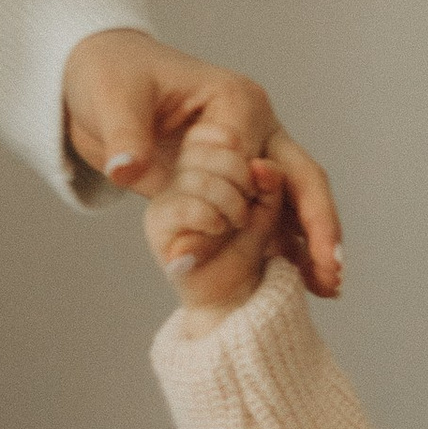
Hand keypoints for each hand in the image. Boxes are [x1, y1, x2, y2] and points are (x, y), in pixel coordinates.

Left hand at [64, 27, 342, 299]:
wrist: (106, 78)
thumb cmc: (112, 77)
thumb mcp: (111, 100)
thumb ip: (123, 137)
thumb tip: (126, 169)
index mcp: (234, 100)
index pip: (251, 158)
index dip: (238, 199)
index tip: (220, 235)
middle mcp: (256, 126)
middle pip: (301, 178)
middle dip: (318, 226)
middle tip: (331, 273)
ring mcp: (254, 155)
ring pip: (296, 203)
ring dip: (313, 245)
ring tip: (327, 289)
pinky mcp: (240, 182)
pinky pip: (274, 218)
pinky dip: (290, 249)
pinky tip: (306, 283)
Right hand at [145, 128, 276, 316]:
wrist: (232, 295)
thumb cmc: (245, 247)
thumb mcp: (266, 208)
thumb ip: (269, 183)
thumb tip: (263, 166)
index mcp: (200, 164)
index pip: (205, 133)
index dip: (232, 146)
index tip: (252, 177)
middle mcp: (177, 176)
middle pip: (202, 150)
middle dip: (238, 175)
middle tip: (248, 204)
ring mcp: (165, 198)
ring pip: (195, 177)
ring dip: (228, 201)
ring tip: (236, 221)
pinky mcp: (158, 224)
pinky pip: (183, 205)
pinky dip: (210, 217)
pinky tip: (218, 229)